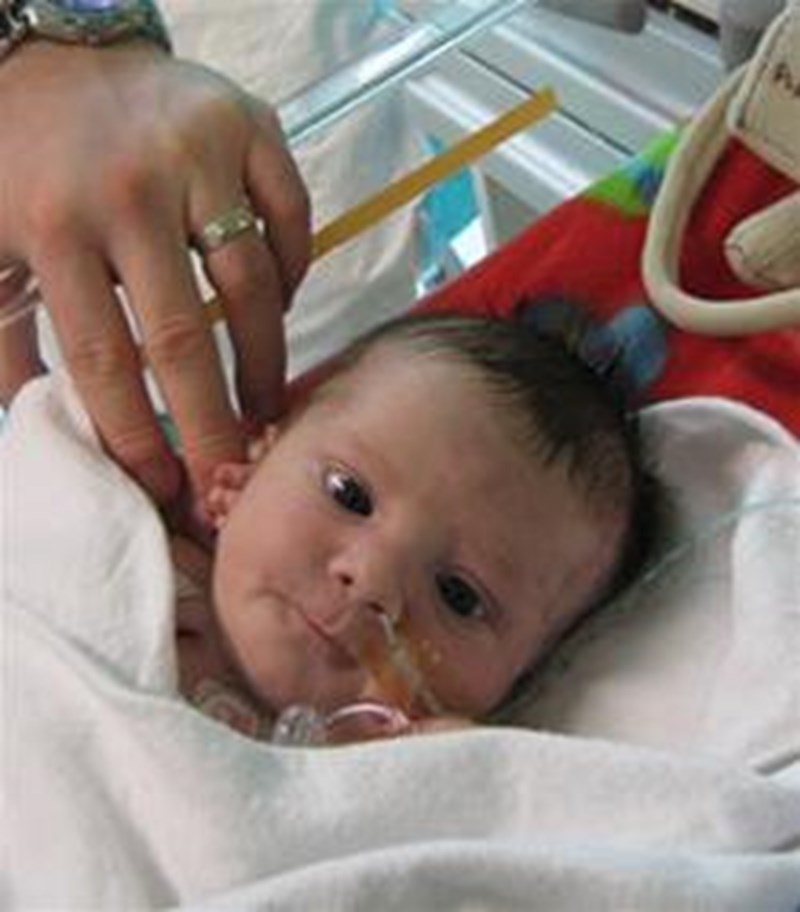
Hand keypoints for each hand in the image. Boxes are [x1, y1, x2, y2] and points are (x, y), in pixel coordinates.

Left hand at [0, 42, 310, 501]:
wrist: (57, 59)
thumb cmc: (23, 164)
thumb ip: (8, 339)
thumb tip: (36, 425)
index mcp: (55, 225)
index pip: (104, 358)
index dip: (137, 433)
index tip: (164, 484)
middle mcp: (131, 190)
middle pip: (184, 336)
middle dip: (213, 423)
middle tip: (232, 476)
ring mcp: (199, 154)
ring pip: (252, 282)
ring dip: (265, 359)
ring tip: (265, 405)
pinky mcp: (252, 126)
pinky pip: (292, 219)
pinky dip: (293, 273)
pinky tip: (278, 307)